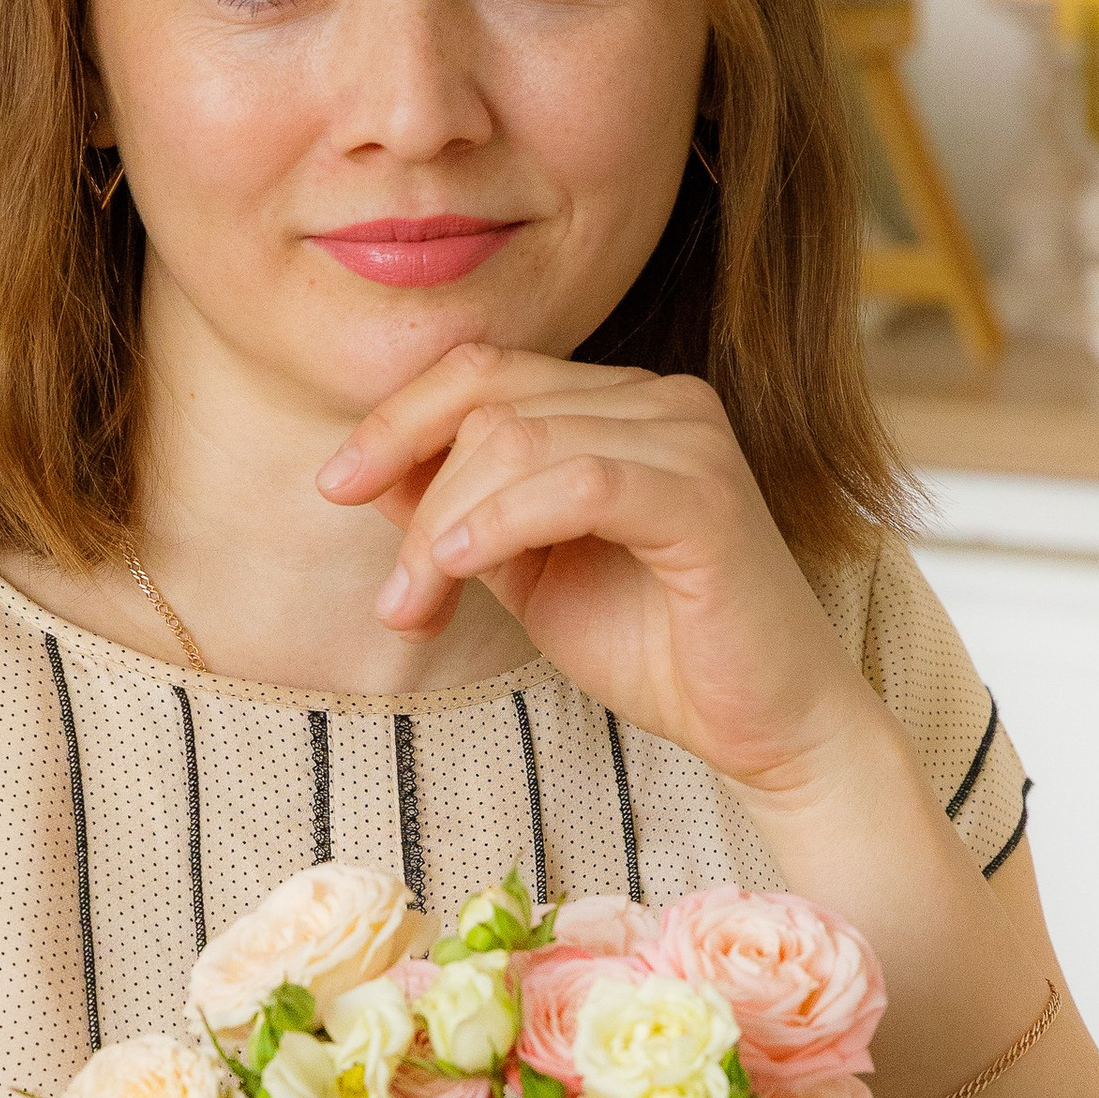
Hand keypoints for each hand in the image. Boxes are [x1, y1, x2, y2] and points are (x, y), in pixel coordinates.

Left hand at [318, 342, 883, 803]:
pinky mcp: (707, 499)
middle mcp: (659, 401)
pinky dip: (503, 519)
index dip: (397, 419)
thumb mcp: (528, 573)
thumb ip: (462, 514)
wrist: (764, 725)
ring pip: (521, 437)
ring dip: (445, 526)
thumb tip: (370, 471)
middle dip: (414, 488)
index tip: (335, 484)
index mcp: (619, 404)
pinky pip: (579, 480)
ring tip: (420, 605)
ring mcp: (689, 440)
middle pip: (491, 399)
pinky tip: (461, 566)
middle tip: (396, 594)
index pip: (485, 372)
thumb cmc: (656, 649)